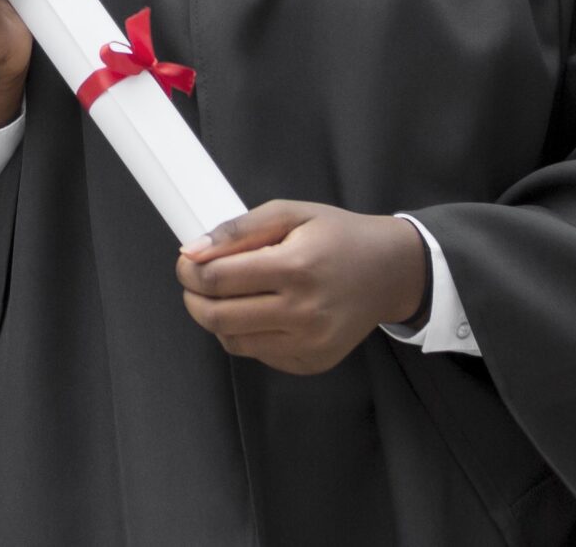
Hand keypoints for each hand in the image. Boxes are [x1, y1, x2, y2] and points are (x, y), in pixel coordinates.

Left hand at [174, 201, 427, 374]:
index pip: (218, 279)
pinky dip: (243, 333)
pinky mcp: (311, 362)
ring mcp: (308, 344)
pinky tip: (257, 311)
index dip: (189, 270)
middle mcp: (303, 313)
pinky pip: (257, 353)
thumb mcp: (291, 213)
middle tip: (195, 281)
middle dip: (193, 298)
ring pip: (232, 340)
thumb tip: (193, 251)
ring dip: (215, 317)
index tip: (186, 262)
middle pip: (218, 316)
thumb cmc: (338, 237)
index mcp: (296, 268)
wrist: (390, 272)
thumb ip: (238, 230)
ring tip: (225, 294)